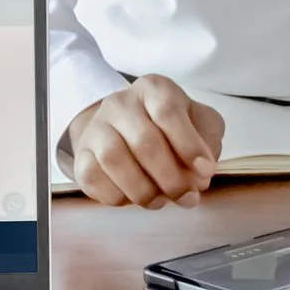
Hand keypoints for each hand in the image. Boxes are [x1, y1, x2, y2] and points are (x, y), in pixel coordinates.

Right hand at [65, 75, 226, 208]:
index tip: (206, 172)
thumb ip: (208, 141)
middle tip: (186, 198)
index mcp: (153, 88)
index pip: (168, 111)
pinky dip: (116, 196)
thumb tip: (200, 174)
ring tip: (160, 201)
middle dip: (170, 177)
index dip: (189, 145)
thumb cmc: (170, 126)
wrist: (126, 128)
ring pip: (114, 159)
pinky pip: (92, 177)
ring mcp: (97, 126)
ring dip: (142, 190)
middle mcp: (120, 102)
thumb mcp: (200, 122)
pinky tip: (132, 199)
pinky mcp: (81, 153)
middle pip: (143, 141)